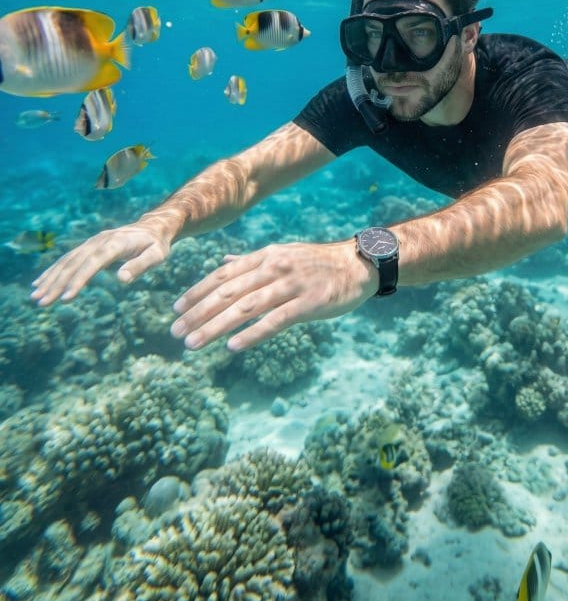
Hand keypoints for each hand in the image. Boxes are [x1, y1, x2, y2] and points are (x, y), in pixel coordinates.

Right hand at [31, 224, 171, 304]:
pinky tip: (40, 283)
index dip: (78, 280)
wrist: (153, 227)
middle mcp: (99, 241)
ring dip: (49, 279)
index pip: (93, 263)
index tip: (66, 298)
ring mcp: (91, 242)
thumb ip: (140, 266)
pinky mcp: (88, 246)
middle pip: (74, 263)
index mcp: (115, 244)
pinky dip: (53, 271)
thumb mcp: (157, 255)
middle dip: (56, 284)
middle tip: (41, 303)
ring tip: (35, 297)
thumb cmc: (156, 244)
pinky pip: (67, 259)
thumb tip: (121, 279)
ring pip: (66, 261)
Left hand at [170, 240, 376, 351]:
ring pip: (245, 308)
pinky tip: (233, 347)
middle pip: (227, 292)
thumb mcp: (282, 254)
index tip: (175, 310)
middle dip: (198, 313)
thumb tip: (222, 262)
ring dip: (215, 327)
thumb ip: (251, 261)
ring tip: (193, 343)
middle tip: (175, 332)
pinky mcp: (308, 303)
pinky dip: (252, 334)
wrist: (358, 264)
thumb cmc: (317, 263)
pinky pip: (275, 321)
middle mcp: (273, 267)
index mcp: (265, 256)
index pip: (222, 275)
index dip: (197, 292)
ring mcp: (291, 284)